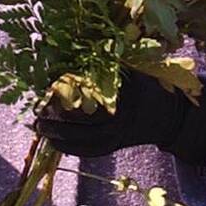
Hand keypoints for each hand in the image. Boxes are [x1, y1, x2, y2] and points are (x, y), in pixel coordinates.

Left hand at [35, 70, 205, 164]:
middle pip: (81, 121)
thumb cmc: (144, 84)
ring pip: (82, 140)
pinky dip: (69, 148)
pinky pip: (88, 152)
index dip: (63, 94)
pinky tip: (54, 142)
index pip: (86, 95)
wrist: (169, 115)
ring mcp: (119, 135)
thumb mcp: (129, 68)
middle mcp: (121, 117)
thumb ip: (104, 63)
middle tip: (36, 114)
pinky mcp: (115, 147)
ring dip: (58, 136)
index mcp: (123, 93)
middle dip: (55, 119)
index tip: (46, 89)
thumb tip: (67, 53)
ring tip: (40, 129)